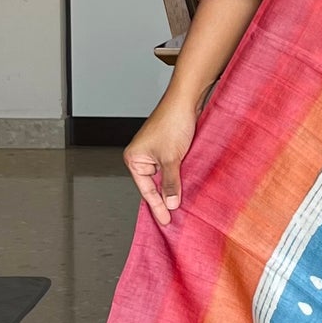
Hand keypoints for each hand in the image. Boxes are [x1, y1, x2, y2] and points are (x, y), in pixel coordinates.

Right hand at [124, 94, 197, 227]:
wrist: (187, 101)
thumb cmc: (173, 122)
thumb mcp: (171, 159)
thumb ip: (170, 183)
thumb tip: (170, 203)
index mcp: (134, 158)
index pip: (146, 189)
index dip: (157, 206)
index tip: (166, 220)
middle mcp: (142, 156)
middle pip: (154, 185)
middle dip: (165, 199)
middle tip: (174, 218)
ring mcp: (156, 153)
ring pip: (165, 178)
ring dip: (174, 189)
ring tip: (182, 206)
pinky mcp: (169, 149)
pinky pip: (173, 169)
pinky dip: (180, 179)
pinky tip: (187, 189)